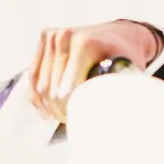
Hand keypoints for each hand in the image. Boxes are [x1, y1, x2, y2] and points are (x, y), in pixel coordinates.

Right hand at [29, 20, 158, 121]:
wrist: (122, 34)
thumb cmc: (127, 58)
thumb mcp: (129, 76)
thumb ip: (119, 96)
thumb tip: (112, 128)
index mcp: (86, 45)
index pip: (66, 91)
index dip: (70, 112)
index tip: (79, 122)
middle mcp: (66, 37)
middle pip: (51, 90)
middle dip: (59, 112)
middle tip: (71, 122)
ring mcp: (53, 35)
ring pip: (40, 85)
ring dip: (48, 106)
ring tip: (61, 117)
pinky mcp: (45, 37)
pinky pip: (33, 75)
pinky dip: (38, 95)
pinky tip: (46, 110)